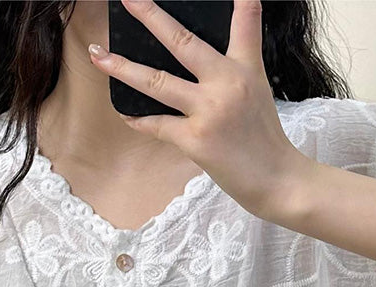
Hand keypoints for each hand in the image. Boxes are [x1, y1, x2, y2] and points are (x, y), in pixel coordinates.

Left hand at [87, 0, 310, 218]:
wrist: (277, 180)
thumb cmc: (264, 138)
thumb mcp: (259, 90)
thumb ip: (238, 63)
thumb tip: (206, 55)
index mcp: (244, 67)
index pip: (244, 20)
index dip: (238, 0)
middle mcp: (226, 83)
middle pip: (182, 42)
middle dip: (150, 16)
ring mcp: (208, 111)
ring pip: (156, 82)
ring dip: (123, 68)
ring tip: (98, 55)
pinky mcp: (195, 140)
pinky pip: (157, 124)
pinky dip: (139, 119)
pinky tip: (124, 113)